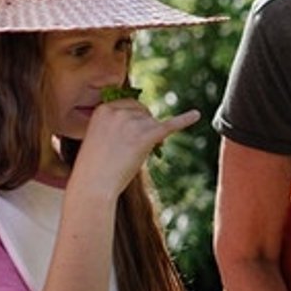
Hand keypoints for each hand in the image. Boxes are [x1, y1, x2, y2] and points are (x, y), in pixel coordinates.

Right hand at [71, 100, 200, 197]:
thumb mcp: (99, 137)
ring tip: (134, 155)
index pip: (129, 106)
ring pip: (153, 124)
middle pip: (144, 112)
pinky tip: (196, 115)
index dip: (135, 121)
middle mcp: (118, 111)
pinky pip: (168, 125)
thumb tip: (144, 122)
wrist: (93, 185)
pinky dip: (184, 120)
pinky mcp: (146, 135)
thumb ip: (116, 125)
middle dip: (145, 127)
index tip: (131, 135)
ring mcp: (132, 122)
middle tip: (136, 148)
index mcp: (103, 108)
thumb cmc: (95, 167)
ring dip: (151, 138)